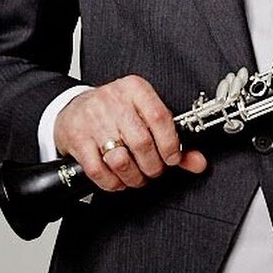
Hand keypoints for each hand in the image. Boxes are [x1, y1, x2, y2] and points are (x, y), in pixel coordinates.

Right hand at [54, 75, 207, 191]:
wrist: (74, 108)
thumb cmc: (115, 111)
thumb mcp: (144, 114)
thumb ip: (172, 138)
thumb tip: (198, 162)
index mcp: (135, 89)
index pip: (160, 117)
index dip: (170, 144)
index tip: (173, 158)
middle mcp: (114, 101)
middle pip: (142, 143)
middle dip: (153, 166)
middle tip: (154, 170)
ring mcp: (94, 120)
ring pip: (121, 159)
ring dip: (134, 177)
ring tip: (138, 176)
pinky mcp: (78, 139)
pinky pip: (98, 170)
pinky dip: (112, 182)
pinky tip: (118, 179)